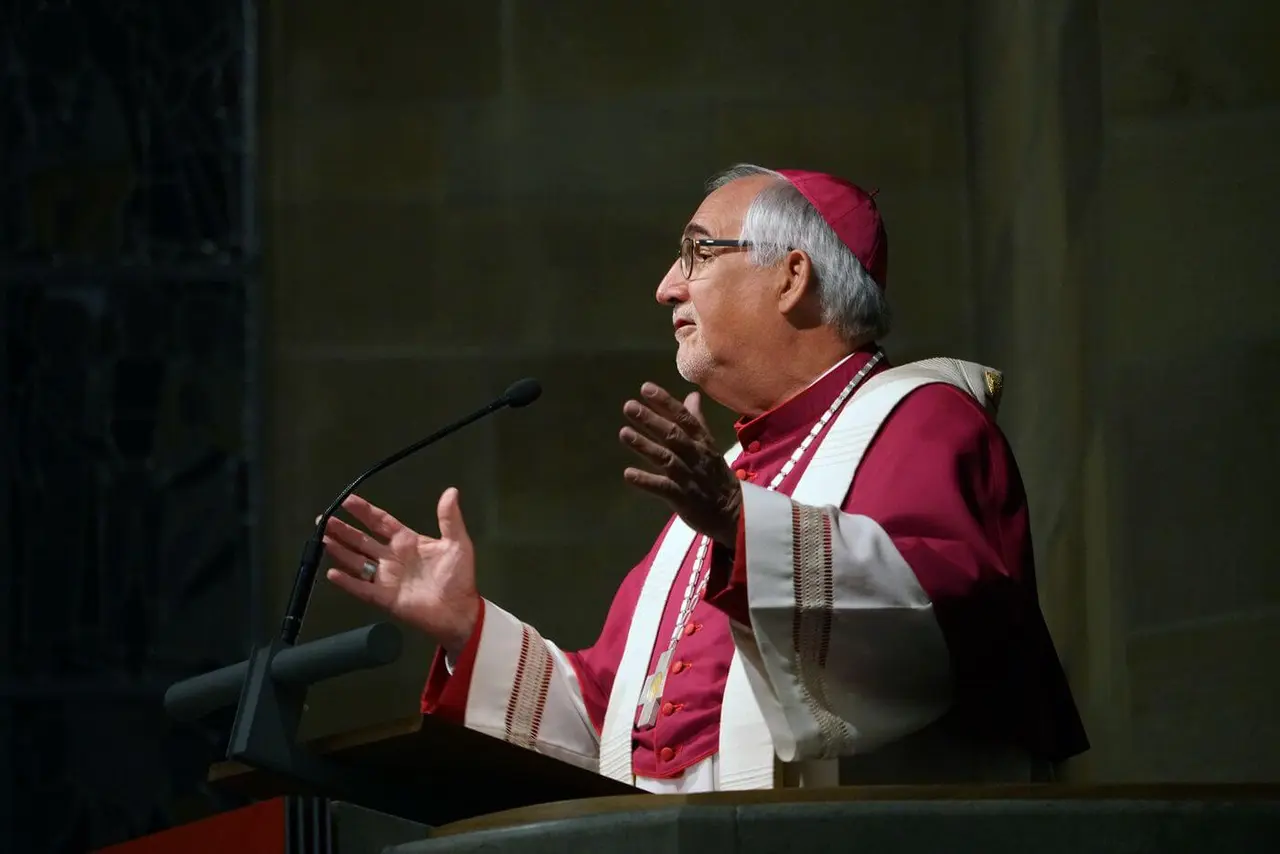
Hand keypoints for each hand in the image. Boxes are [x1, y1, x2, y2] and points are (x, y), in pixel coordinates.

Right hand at [321, 488, 479, 658]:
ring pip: (357, 561)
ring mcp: (386, 578)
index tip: (347, 501)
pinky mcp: (384, 598)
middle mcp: (392, 558)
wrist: (459, 611)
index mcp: (408, 542)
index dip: (364, 511)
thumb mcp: (458, 543)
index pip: (381, 522)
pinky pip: (361, 588)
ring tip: (322, 539)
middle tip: (324, 519)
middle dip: (343, 530)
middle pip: (362, 540)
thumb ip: (450, 519)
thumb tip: (451, 491)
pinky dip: (347, 581)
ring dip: (340, 551)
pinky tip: (332, 572)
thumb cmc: (459, 577)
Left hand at [619, 382, 741, 546]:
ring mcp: (688, 476)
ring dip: (644, 445)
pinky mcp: (682, 498)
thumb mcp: (709, 444)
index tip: (646, 388)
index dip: (666, 402)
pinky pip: (663, 488)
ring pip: (666, 458)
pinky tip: (628, 473)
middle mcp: (695, 455)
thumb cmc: (715, 475)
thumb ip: (696, 420)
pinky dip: (645, 481)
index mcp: (702, 441)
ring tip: (624, 433)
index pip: (684, 417)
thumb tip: (692, 395)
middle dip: (651, 420)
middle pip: (673, 435)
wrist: (733, 513)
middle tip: (629, 406)